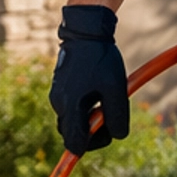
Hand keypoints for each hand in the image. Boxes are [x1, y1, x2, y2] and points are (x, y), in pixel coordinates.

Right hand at [50, 4, 130, 154]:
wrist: (86, 31)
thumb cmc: (101, 59)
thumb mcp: (115, 88)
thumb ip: (116, 116)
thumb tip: (118, 136)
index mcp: (69, 107)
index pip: (74, 143)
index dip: (92, 145)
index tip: (108, 133)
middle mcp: (59, 104)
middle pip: (72, 134)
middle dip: (93, 133)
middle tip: (110, 114)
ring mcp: (58, 95)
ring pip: (73, 121)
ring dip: (90, 120)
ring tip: (106, 100)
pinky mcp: (62, 88)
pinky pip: (73, 108)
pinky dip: (86, 108)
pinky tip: (100, 92)